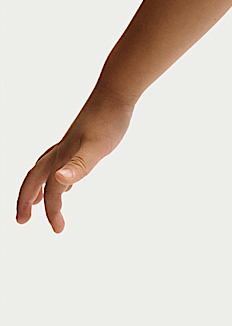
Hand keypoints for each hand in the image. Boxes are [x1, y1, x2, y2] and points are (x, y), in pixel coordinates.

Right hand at [15, 93, 133, 232]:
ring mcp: (68, 146)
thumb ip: (79, 166)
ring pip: (44, 171)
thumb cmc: (108, 121)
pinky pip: (60, 163)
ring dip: (37, 189)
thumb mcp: (97, 147)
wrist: (115, 95)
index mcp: (62, 158)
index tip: (58, 230)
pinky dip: (57, 176)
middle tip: (21, 221)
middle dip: (26, 201)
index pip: (52, 192)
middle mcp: (60, 152)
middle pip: (34, 180)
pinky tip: (64, 180)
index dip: (53, 212)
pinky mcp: (79, 141)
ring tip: (35, 203)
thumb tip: (59, 181)